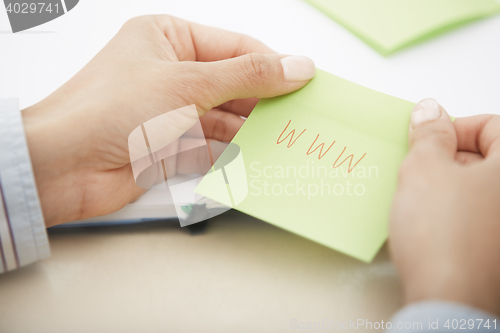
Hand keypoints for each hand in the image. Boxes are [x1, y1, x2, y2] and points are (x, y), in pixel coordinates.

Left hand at [22, 15, 315, 226]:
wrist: (64, 167)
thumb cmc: (109, 110)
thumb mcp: (188, 82)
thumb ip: (247, 76)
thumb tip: (295, 66)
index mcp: (169, 38)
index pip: (235, 48)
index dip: (273, 64)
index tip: (306, 80)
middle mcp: (171, 72)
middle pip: (233, 84)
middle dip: (265, 101)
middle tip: (302, 115)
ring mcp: (171, 111)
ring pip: (225, 118)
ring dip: (253, 130)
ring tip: (288, 138)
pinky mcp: (170, 146)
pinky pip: (212, 146)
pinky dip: (234, 152)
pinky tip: (259, 156)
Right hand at [390, 98, 499, 314]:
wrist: (448, 299)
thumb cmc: (443, 237)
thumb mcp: (423, 170)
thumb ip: (428, 134)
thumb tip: (429, 111)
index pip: (493, 125)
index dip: (455, 127)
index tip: (430, 140)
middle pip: (489, 156)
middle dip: (449, 157)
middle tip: (420, 168)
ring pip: (480, 186)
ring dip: (450, 183)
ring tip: (421, 197)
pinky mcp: (498, 247)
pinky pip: (478, 213)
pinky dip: (457, 208)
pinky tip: (433, 220)